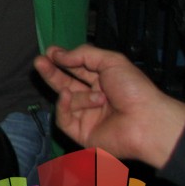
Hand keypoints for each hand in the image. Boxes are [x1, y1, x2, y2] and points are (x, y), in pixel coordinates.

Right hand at [34, 44, 184, 168]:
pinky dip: (64, 106)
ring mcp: (87, 116)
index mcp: (104, 81)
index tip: (50, 52)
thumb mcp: (111, 61)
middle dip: (51, 72)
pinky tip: (68, 97)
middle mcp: (94, 98)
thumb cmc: (134, 90)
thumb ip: (82, 54)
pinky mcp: (81, 133)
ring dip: (78, 95)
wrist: (146, 121)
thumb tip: (57, 54)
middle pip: (65, 83)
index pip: (77, 69)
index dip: (63, 60)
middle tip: (38, 62)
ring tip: (98, 97)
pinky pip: (64, 118)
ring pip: (67, 100)